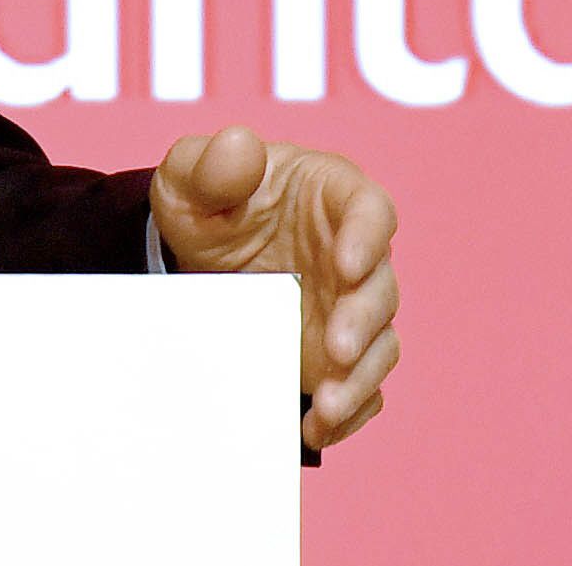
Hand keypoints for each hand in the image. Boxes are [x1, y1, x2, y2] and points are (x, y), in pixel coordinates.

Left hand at [151, 125, 399, 450]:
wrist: (192, 250)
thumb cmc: (203, 197)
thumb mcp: (190, 175)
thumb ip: (212, 162)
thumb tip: (240, 145)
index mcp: (333, 195)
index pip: (370, 210)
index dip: (368, 236)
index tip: (348, 264)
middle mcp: (355, 253)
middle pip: (381, 288)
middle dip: (363, 321)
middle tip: (335, 349)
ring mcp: (351, 306)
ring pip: (379, 343)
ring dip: (359, 376)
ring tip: (325, 402)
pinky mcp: (339, 350)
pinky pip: (360, 383)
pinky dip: (347, 408)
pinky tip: (317, 426)